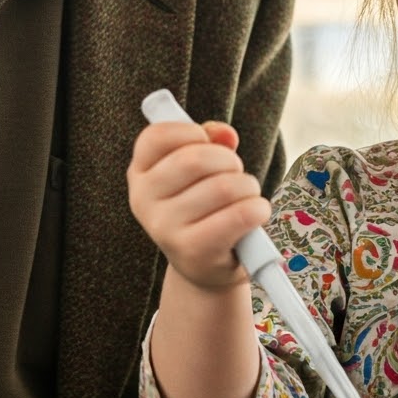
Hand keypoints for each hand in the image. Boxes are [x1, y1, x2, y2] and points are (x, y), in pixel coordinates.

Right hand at [127, 117, 270, 292]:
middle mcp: (143, 201)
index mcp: (140, 174)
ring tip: (247, 197)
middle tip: (237, 173)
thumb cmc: (203, 208)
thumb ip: (210, 142)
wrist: (205, 266)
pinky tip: (256, 214)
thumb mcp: (200, 172)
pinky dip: (257, 209)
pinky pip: (238, 216)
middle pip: (194, 159)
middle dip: (229, 161)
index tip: (207, 142)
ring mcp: (164, 228)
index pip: (156, 137)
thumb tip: (225, 134)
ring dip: (248, 187)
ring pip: (223, 187)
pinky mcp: (192, 251)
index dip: (191, 132)